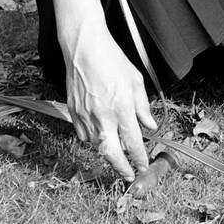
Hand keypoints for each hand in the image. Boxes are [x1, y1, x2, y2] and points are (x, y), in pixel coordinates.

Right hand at [63, 25, 157, 182]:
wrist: (84, 48)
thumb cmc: (111, 60)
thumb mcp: (135, 81)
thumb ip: (143, 107)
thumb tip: (150, 125)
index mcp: (122, 108)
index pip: (133, 142)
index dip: (139, 158)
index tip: (143, 166)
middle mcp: (103, 115)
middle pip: (112, 153)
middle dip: (121, 168)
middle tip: (128, 175)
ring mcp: (86, 115)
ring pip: (96, 145)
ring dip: (108, 152)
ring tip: (116, 154)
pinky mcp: (73, 112)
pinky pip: (83, 134)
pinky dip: (92, 139)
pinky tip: (100, 134)